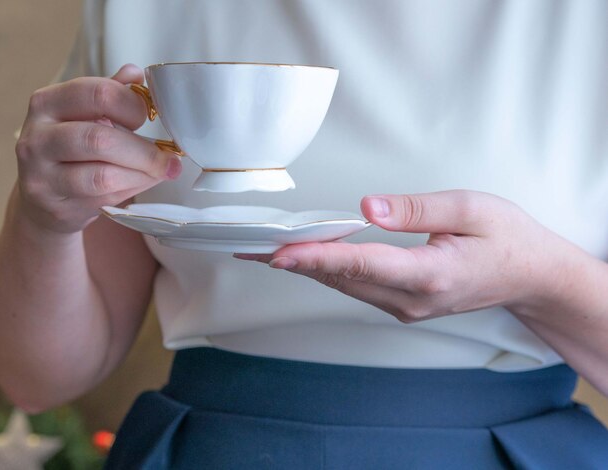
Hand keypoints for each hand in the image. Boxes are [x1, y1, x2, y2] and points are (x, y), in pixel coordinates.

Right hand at [14, 64, 181, 234]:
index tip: (151, 115)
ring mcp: (42, 174)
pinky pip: (105, 197)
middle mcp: (38, 136)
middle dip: (144, 150)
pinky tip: (143, 181)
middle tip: (168, 155)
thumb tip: (135, 73)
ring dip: (142, 173)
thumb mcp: (85, 117)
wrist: (43, 200)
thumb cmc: (72, 153)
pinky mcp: (56, 205)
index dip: (133, 104)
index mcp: (48, 103)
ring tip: (161, 171)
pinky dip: (133, 188)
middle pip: (100, 138)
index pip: (97, 93)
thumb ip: (108, 96)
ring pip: (103, 174)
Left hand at [241, 190, 570, 322]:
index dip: (317, 258)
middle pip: (343, 279)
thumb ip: (416, 210)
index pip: (362, 265)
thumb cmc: (508, 239)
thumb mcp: (471, 209)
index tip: (278, 253)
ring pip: (346, 286)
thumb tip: (366, 207)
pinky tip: (309, 257)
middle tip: (252, 245)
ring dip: (308, 267)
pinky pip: (358, 287)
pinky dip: (330, 271)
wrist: (531, 276)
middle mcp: (412, 300)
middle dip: (297, 261)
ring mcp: (406, 307)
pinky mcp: (403, 304)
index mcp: (431, 276)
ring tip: (267, 250)